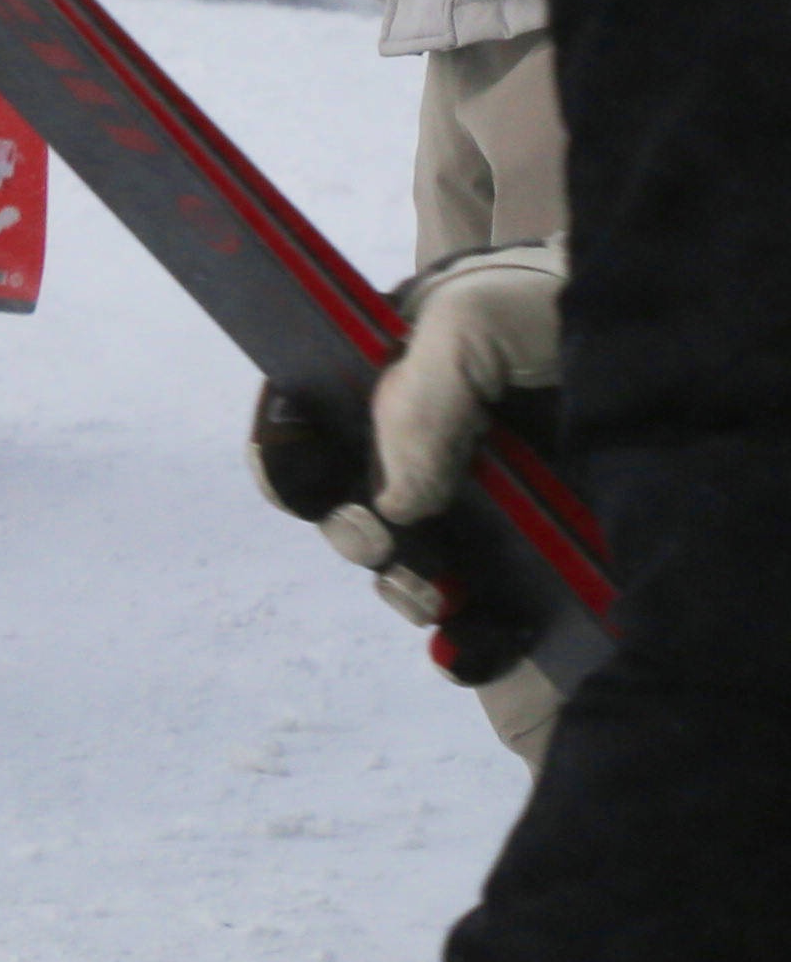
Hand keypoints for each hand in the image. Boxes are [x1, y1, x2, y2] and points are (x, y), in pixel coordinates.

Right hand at [254, 241, 571, 755]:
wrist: (675, 338)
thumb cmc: (562, 311)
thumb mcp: (475, 320)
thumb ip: (417, 400)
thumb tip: (395, 505)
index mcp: (388, 389)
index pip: (304, 430)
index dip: (287, 458)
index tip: (309, 480)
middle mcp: (427, 459)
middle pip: (346, 515)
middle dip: (351, 535)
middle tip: (386, 539)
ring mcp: (483, 521)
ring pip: (405, 578)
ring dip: (402, 591)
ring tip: (439, 593)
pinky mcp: (537, 578)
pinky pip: (480, 635)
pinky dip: (466, 650)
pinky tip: (473, 643)